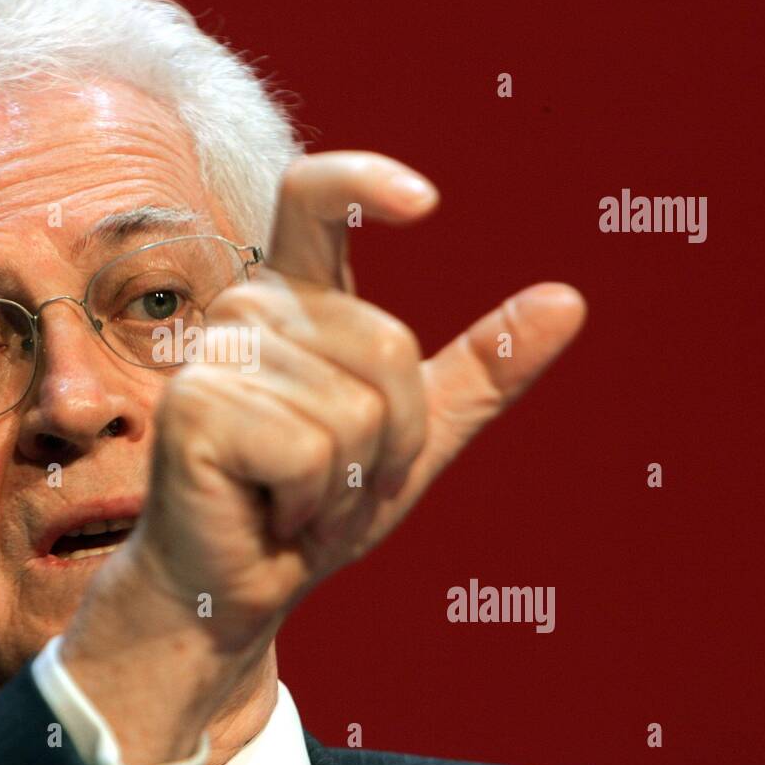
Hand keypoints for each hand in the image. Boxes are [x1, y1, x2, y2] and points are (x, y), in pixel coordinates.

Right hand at [62, 151, 585, 764]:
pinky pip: (312, 453)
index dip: (365, 179)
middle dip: (394, 441)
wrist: (239, 585)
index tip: (427, 203)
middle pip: (387, 346)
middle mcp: (250, 310)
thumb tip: (568, 300)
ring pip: (355, 412)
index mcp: (297, 299)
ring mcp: (216, 355)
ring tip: (296, 500)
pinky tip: (267, 512)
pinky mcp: (196, 407)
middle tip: (341, 480)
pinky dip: (311, 505)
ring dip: (349, 484)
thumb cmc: (313, 506)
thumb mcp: (414, 436)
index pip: (313, 196)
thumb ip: (479, 370)